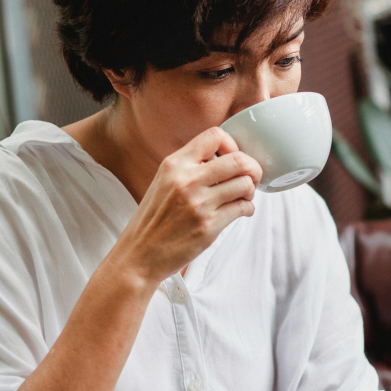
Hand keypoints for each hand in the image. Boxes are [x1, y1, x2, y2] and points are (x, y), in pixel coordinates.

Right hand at [110, 127, 262, 284]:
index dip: (232, 145)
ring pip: (245, 184)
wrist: (138, 255)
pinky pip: (243, 208)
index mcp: (174, 164)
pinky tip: (240, 211)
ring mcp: (199, 204)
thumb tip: (225, 158)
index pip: (215, 135)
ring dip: (250, 190)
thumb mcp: (163, 182)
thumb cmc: (153, 220)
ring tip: (243, 196)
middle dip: (252, 168)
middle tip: (251, 177)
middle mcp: (187, 180)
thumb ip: (189, 167)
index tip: (233, 158)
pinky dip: (248, 208)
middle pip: (239, 160)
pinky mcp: (208, 226)